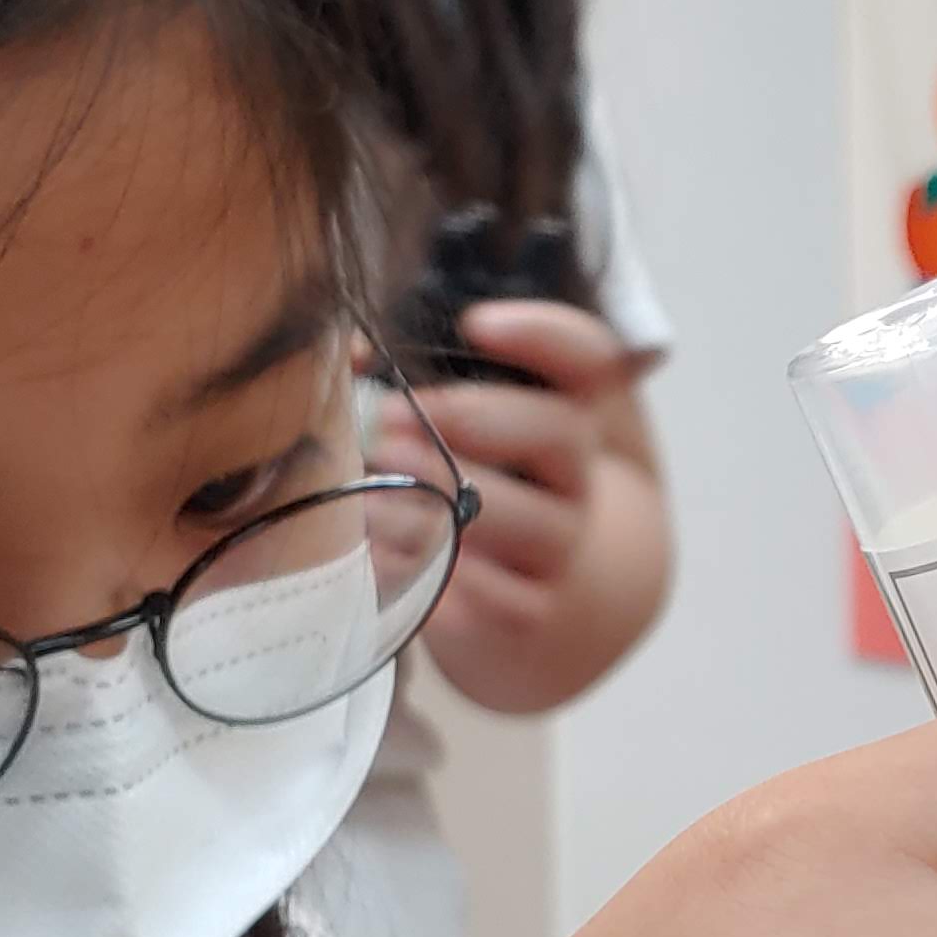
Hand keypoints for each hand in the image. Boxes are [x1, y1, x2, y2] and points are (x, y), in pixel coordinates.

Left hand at [376, 298, 643, 675]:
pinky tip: (385, 557)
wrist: (551, 601)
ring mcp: (561, 546)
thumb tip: (348, 355)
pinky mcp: (532, 611)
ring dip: (443, 500)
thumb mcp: (481, 431)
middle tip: (388, 416)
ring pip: (524, 519)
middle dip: (471, 418)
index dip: (542, 335)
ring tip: (372, 489)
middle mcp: (578, 477)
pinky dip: (440, 576)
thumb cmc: (490, 491)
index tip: (475, 325)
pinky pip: (497, 596)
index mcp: (570, 411)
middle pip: (559, 433)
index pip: (588, 357)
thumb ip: (428, 384)